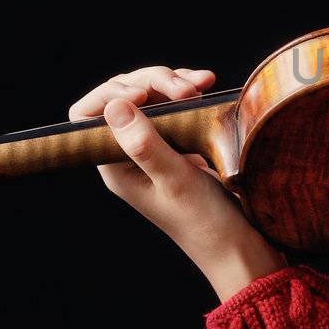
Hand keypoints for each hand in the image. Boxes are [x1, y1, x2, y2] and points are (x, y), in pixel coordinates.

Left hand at [69, 64, 287, 301]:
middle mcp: (130, 155)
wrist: (239, 246)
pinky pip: (174, 105)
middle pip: (122, 98)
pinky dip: (188, 90)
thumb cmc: (206, 222)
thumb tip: (114, 106)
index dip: (111, 95)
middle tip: (186, 91)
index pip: (89, 117)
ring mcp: (156, 147)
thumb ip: (145, 144)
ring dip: (173, 83)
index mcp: (116, 166)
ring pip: (150, 96)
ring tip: (200, 87)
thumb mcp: (176, 180)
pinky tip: (207, 86)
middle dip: (152, 83)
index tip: (146, 93)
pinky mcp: (181, 143)